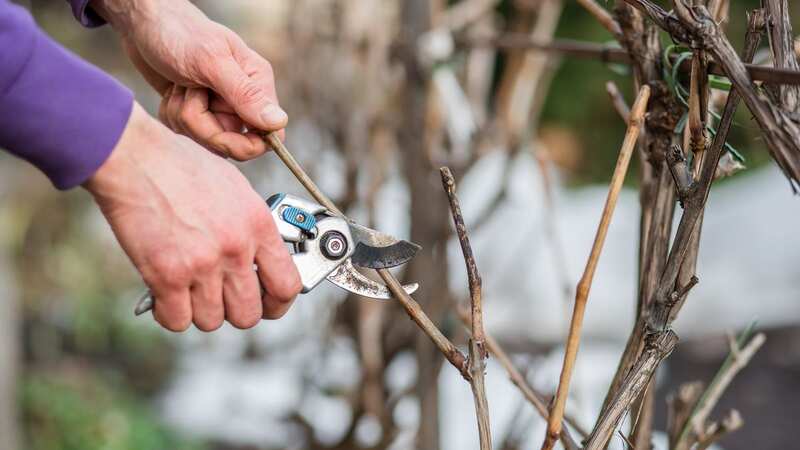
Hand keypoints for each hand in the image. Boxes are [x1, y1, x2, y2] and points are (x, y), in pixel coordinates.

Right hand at [83, 103, 301, 330]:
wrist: (136, 157)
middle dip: (234, 311)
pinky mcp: (166, 275)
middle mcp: (235, 248)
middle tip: (220, 298)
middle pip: (248, 314)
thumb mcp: (234, 189)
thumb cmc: (180, 166)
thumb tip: (255, 258)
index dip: (278, 304)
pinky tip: (165, 294)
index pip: (286, 285)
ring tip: (188, 288)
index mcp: (258, 224)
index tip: (268, 304)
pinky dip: (169, 313)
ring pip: (212, 321)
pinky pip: (176, 321)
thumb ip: (249, 226)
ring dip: (199, 311)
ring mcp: (202, 264)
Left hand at [91, 0, 285, 159]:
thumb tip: (279, 122)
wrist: (144, 23)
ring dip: (182, 115)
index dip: (244, 145)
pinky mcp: (196, 112)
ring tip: (179, 86)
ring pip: (205, 140)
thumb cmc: (178, 32)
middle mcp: (242, 100)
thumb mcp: (212, 63)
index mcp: (257, 85)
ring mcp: (218, 108)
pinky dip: (172, 114)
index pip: (267, 136)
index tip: (217, 134)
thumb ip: (246, 95)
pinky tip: (172, 92)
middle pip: (230, 143)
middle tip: (188, 94)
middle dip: (202, 125)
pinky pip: (186, 133)